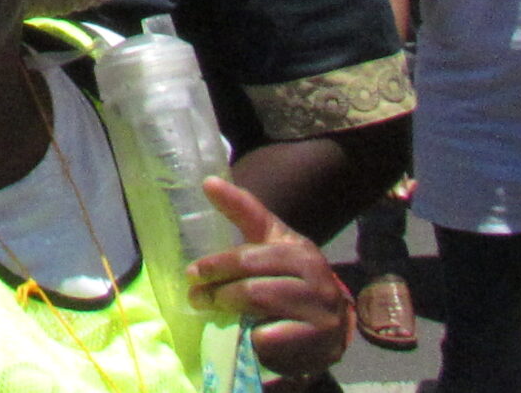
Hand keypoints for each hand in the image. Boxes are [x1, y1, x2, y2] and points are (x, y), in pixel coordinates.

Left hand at [185, 177, 351, 377]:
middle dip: (215, 281)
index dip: (223, 245)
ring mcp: (318, 307)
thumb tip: (208, 181)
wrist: (326, 331)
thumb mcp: (271, 247)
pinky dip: (249, 336)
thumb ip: (244, 215)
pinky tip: (243, 335)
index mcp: (299, 249)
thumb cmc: (290, 283)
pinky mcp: (315, 338)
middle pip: (250, 271)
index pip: (255, 239)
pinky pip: (268, 335)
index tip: (196, 244)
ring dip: (225, 304)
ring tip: (208, 307)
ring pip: (257, 299)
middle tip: (193, 291)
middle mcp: (314, 272)